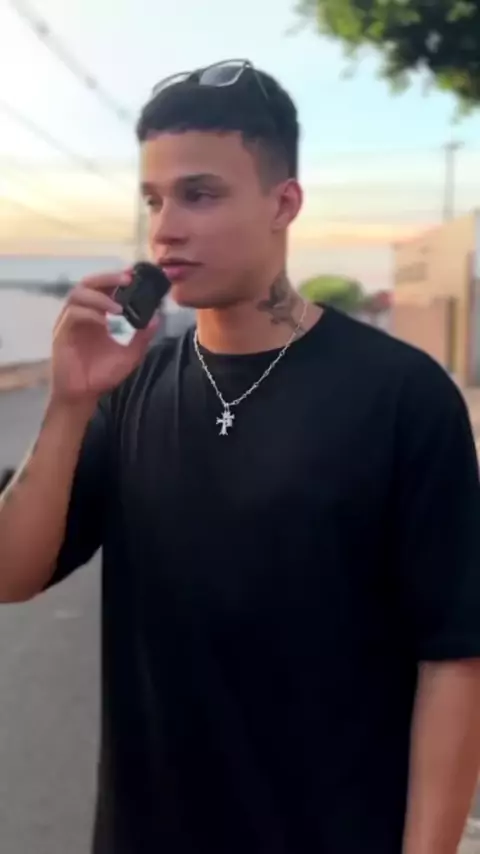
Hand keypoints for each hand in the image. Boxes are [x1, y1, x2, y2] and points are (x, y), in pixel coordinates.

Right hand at [50, 270, 159, 404]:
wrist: (83, 395)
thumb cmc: (102, 375)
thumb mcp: (130, 355)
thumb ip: (143, 337)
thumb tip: (157, 318)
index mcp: (97, 315)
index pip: (104, 288)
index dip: (117, 278)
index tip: (134, 273)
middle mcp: (82, 314)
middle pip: (89, 283)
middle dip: (108, 278)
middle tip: (127, 279)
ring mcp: (70, 322)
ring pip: (78, 294)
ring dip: (100, 296)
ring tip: (119, 307)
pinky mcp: (61, 333)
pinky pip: (73, 315)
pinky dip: (90, 313)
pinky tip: (104, 322)